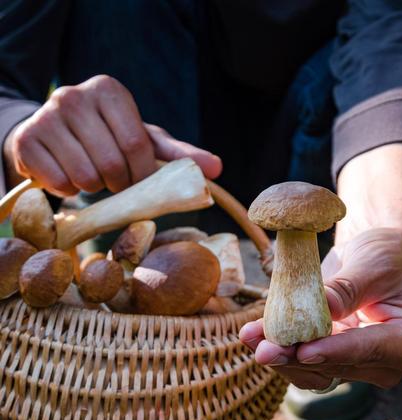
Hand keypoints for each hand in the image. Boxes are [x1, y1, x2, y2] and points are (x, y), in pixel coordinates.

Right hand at [3, 74, 221, 195]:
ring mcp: (46, 116)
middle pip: (113, 164)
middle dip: (120, 184)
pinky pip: (59, 182)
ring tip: (92, 175)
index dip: (143, 174)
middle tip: (115, 180)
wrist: (54, 137)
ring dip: (94, 188)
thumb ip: (180, 155)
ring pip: (86, 177)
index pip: (138, 146)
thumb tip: (218, 168)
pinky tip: (68, 176)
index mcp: (110, 91)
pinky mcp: (26, 140)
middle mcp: (74, 96)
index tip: (141, 180)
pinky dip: (69, 190)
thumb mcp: (145, 141)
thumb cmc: (109, 139)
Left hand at [239, 227, 401, 388]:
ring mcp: (361, 367)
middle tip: (263, 346)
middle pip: (338, 367)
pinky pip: (304, 364)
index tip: (303, 351)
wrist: (382, 254)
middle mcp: (390, 364)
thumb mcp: (371, 264)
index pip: (370, 350)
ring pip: (315, 373)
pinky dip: (281, 351)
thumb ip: (343, 292)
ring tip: (251, 336)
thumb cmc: (388, 253)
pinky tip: (254, 334)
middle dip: (297, 356)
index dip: (334, 352)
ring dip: (281, 358)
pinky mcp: (335, 361)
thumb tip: (311, 316)